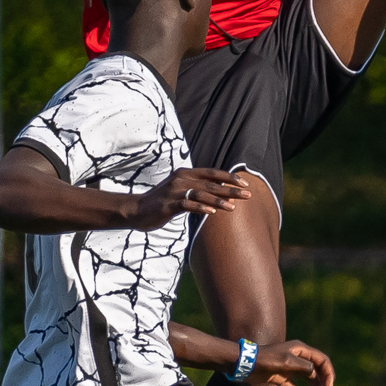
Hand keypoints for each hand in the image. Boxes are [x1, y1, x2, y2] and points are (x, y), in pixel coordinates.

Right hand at [128, 168, 249, 229]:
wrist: (137, 210)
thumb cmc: (162, 202)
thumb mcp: (181, 192)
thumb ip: (198, 190)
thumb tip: (222, 194)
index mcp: (186, 174)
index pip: (212, 173)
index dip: (229, 177)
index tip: (245, 183)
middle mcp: (181, 179)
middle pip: (210, 183)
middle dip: (230, 189)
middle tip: (248, 195)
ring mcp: (174, 191)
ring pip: (201, 193)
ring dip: (219, 200)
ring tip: (233, 207)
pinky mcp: (168, 204)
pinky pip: (187, 205)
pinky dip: (200, 207)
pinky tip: (212, 212)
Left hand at [252, 340, 335, 385]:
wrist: (246, 365)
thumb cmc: (266, 360)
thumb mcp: (287, 361)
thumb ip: (304, 366)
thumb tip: (315, 373)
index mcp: (301, 350)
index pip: (322, 360)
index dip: (328, 372)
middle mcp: (297, 358)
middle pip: (317, 369)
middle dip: (322, 380)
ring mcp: (290, 368)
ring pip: (308, 378)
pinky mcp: (281, 377)